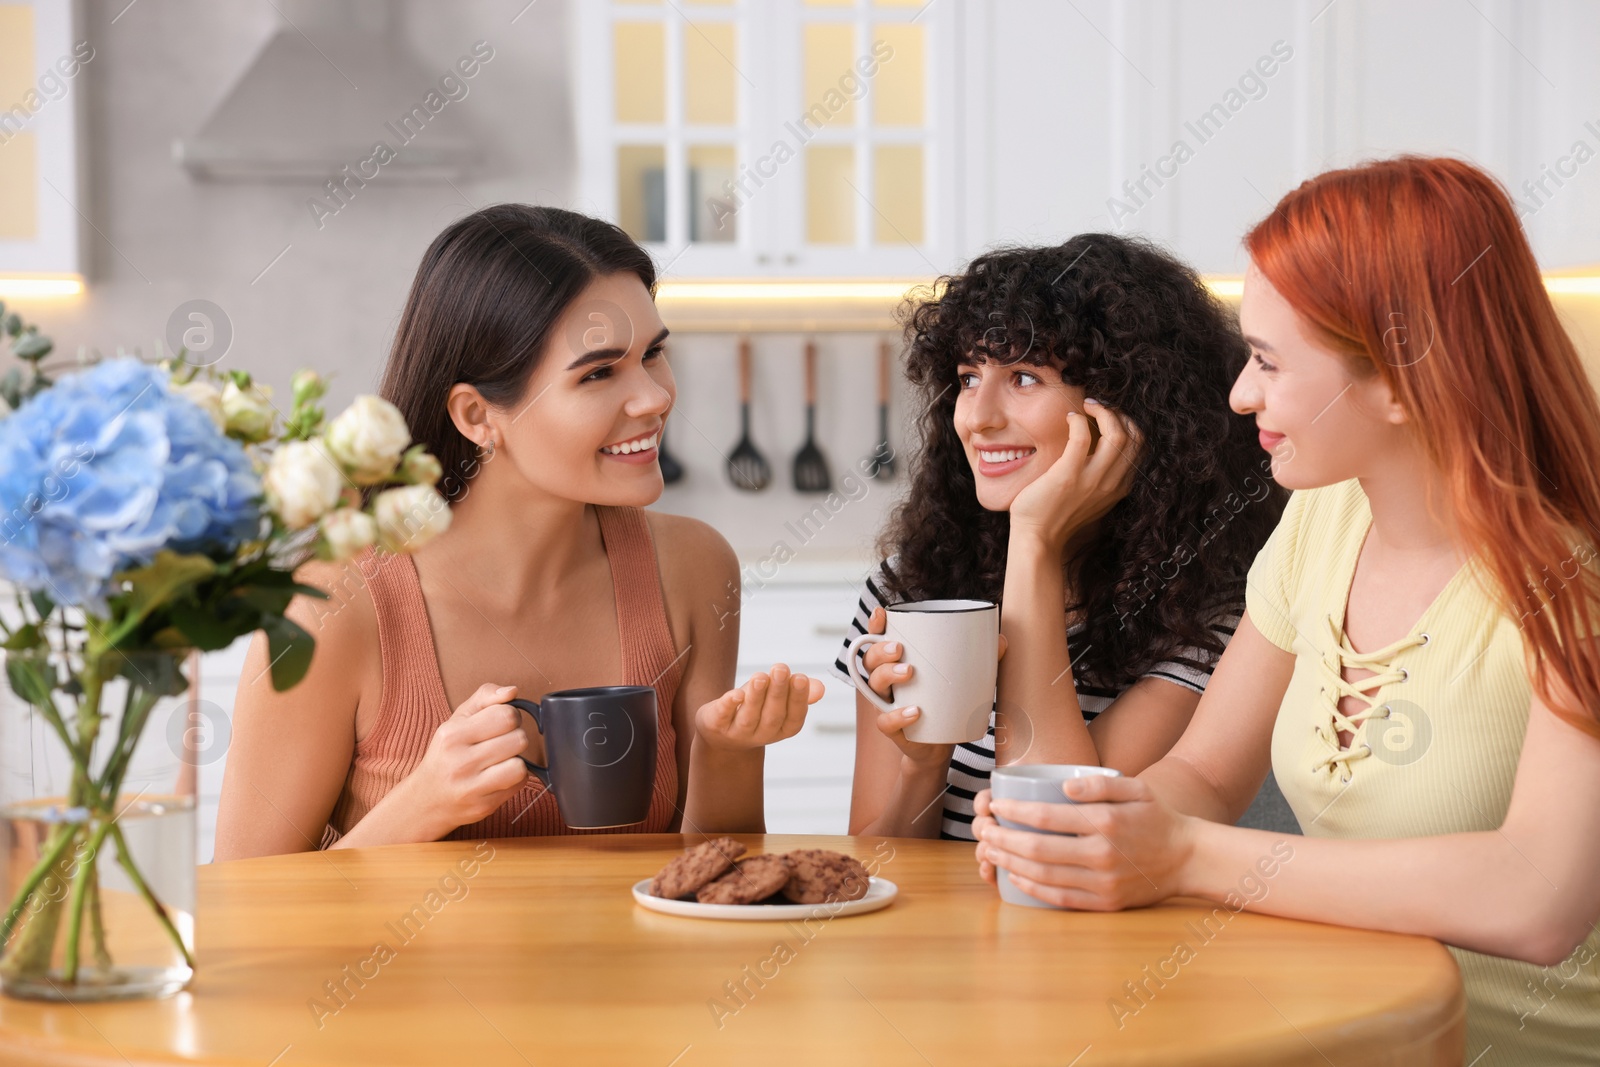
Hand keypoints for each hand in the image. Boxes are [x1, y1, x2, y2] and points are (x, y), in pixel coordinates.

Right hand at [405, 682, 529, 835]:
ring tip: (500, 761)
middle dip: (515, 738)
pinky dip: (515, 779)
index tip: (500, 724)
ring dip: (516, 761)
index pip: (505, 715)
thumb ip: (485, 697)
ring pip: (520, 765)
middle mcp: (460, 762)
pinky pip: (519, 784)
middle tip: (500, 744)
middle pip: (518, 739)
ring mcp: (471, 787)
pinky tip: (498, 777)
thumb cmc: (446, 754)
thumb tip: (512, 691)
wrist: (426, 800)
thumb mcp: (457, 720)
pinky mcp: (483, 806)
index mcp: (452, 735)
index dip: (510, 716)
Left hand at [697, 663, 822, 750]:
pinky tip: (735, 694)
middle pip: (772, 715)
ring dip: (756, 697)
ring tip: (760, 676)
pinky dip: (729, 705)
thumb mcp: (777, 698)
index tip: (800, 678)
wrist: (720, 733)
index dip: (798, 699)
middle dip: (778, 692)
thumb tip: (820, 688)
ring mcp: (738, 733)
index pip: (794, 717)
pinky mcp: (716, 725)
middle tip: (781, 669)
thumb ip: (798, 692)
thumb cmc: (755, 708)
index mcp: (782, 728)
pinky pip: (723, 717)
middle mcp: (762, 734)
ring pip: (749, 717)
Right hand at [859, 606, 1008, 772]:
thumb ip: (980, 659)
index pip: (880, 638)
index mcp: (898, 661)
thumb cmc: (948, 703)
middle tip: (900, 648)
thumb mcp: (964, 678)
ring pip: (873, 686)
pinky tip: (915, 711)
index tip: (882, 613)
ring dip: (887, 675)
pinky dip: (897, 716)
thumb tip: (1001, 639)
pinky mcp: (892, 728)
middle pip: (871, 659)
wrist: (941, 745)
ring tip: (908, 672)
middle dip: (881, 650)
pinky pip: (886, 721)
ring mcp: (887, 704)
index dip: (875, 624)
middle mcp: (886, 680)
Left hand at [970, 774, 1194, 909]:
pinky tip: (1016, 876)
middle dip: (1003, 840)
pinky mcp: (1105, 903)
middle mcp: (1102, 855)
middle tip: (984, 831)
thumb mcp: (1135, 788)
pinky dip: (1033, 888)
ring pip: (1044, 876)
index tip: (995, 806)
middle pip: (1037, 850)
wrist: (1188, 859)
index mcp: (1105, 822)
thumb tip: (1064, 787)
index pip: (1046, 817)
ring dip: (1011, 864)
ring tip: (991, 852)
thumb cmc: (1156, 817)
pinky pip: (1060, 898)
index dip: (1014, 813)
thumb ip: (1099, 784)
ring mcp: (1103, 883)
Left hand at [1007, 398, 1142, 551]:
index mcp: (1119, 488)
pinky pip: (1082, 438)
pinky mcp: (1067, 476)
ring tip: (1087, 407)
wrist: (1036, 539)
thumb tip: (1099, 446)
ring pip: (1117, 434)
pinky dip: (1078, 420)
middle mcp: (1111, 484)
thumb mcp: (1091, 497)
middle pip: (1134, 437)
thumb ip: (1101, 477)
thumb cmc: (1057, 515)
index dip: (1128, 423)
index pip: (1139, 446)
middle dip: (1119, 413)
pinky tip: (1070, 418)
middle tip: (1097, 407)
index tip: (1109, 415)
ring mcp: (1091, 480)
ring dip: (1103, 412)